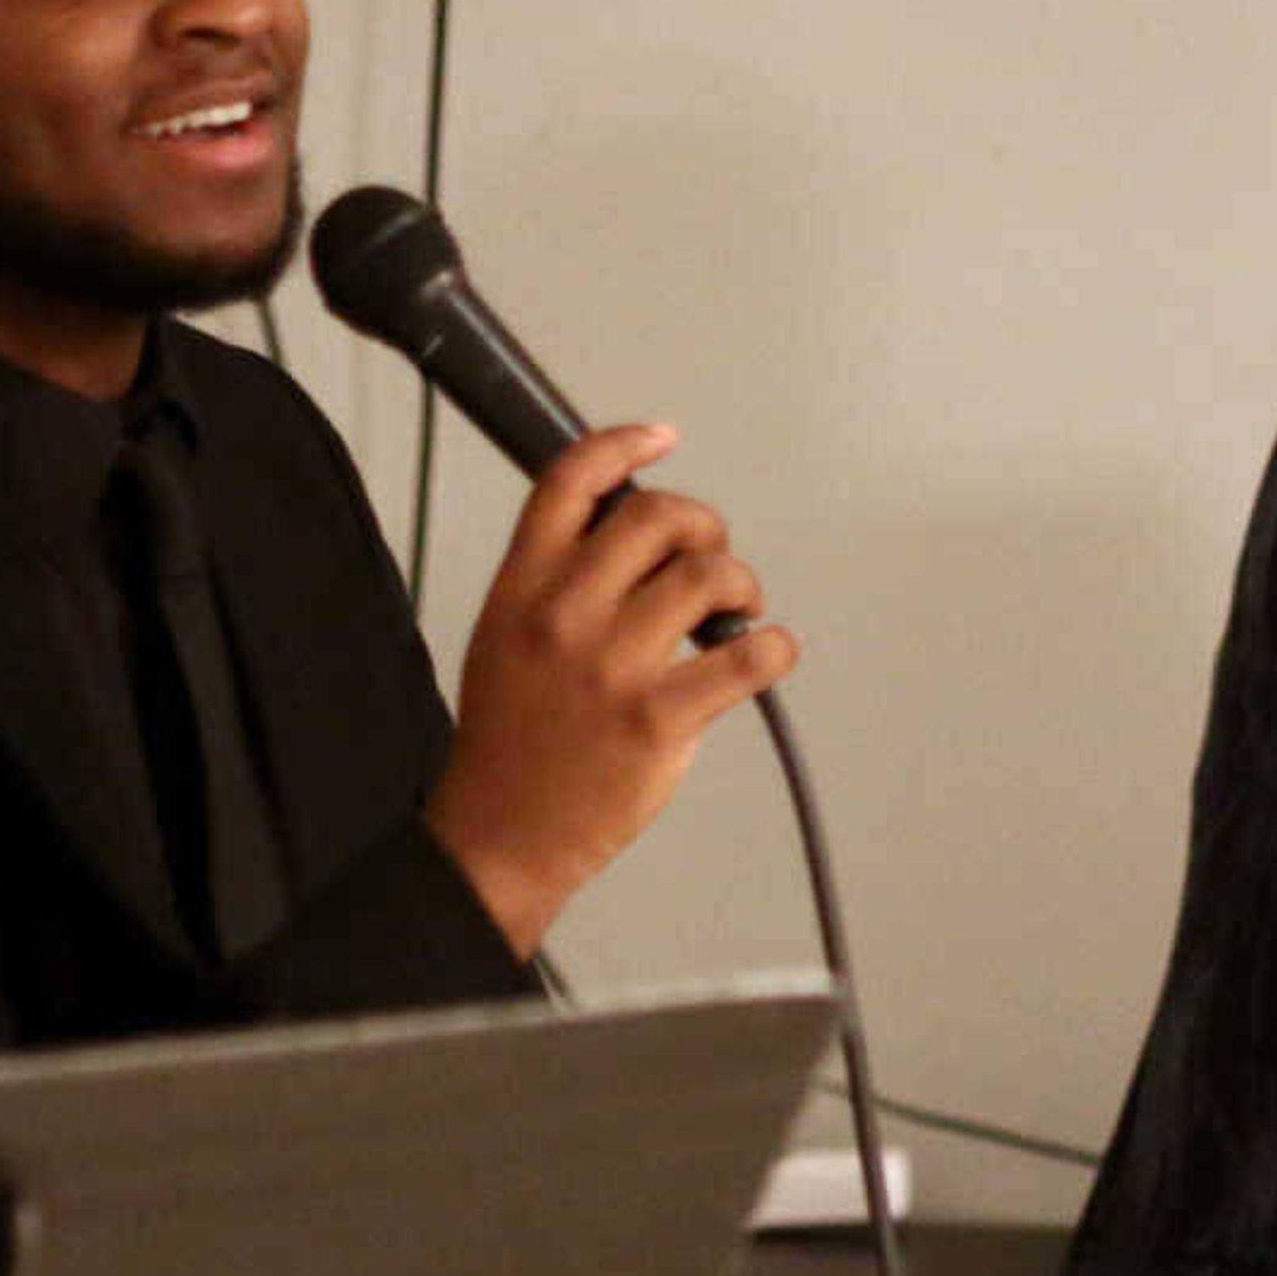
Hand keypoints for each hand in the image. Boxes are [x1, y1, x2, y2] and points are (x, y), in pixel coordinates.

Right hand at [423, 420, 796, 956]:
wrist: (502, 835)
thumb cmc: (512, 738)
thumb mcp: (503, 635)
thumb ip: (555, 578)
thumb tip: (634, 533)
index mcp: (521, 587)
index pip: (570, 481)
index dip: (624, 446)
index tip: (663, 440)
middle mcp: (564, 615)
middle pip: (658, 517)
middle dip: (705, 528)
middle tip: (715, 563)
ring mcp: (612, 668)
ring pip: (709, 576)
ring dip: (741, 583)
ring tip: (737, 612)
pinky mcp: (659, 720)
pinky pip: (748, 656)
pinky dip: (775, 648)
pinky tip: (768, 654)